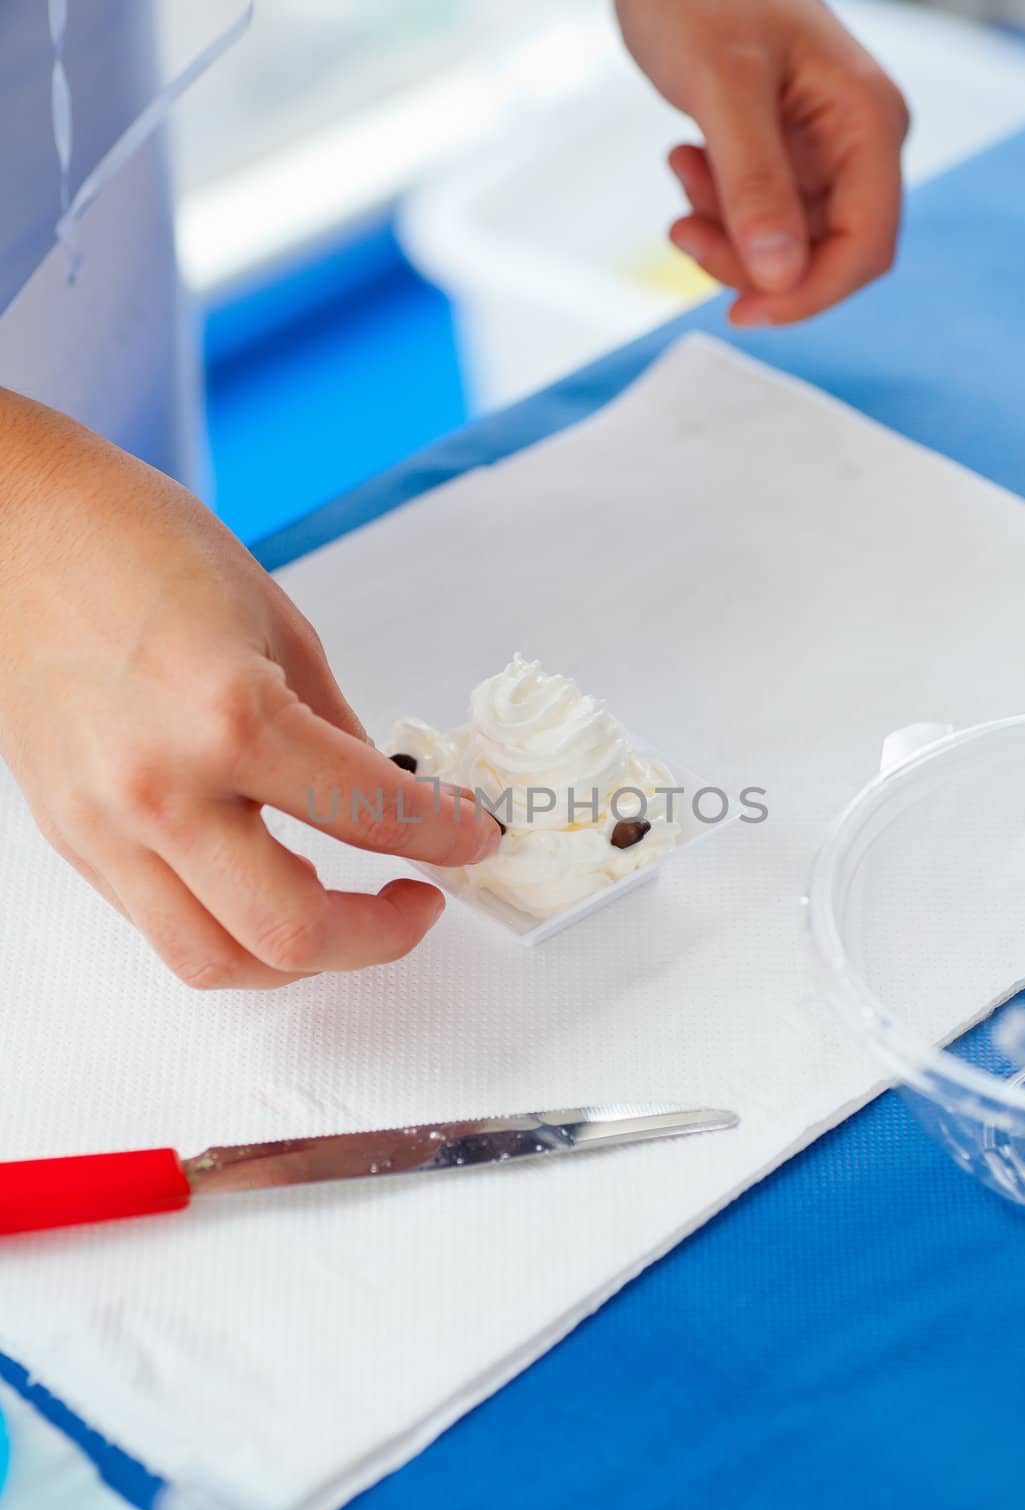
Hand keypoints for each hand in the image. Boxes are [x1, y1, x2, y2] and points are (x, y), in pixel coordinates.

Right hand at [0, 392, 501, 988]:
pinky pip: (162, 925)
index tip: (473, 840)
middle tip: (418, 902)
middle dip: (382, 938)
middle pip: (292, 934)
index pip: (371, 817)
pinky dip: (231, 928)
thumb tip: (387, 800)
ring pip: (217, 961)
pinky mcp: (74, 839)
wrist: (9, 528)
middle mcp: (162, 790)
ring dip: (300, 959)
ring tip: (345, 916)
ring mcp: (106, 827)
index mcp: (231, 716)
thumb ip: (336, 728)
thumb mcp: (275, 620)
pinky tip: (266, 889)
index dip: (445, 839)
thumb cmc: (131, 543)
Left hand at [616, 0, 909, 324]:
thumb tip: (780, 274)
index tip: (743, 312)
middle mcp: (858, 144)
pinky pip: (759, 221)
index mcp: (869, 121)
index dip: (810, 295)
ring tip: (683, 171)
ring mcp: (824, 154)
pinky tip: (686, 158)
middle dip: (752, 264)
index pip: (867, 246)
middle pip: (824, 257)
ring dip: (725, 237)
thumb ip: (754, 182)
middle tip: (684, 230)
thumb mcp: (723, 87)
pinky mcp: (786, 159)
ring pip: (785, 248)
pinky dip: (716, 212)